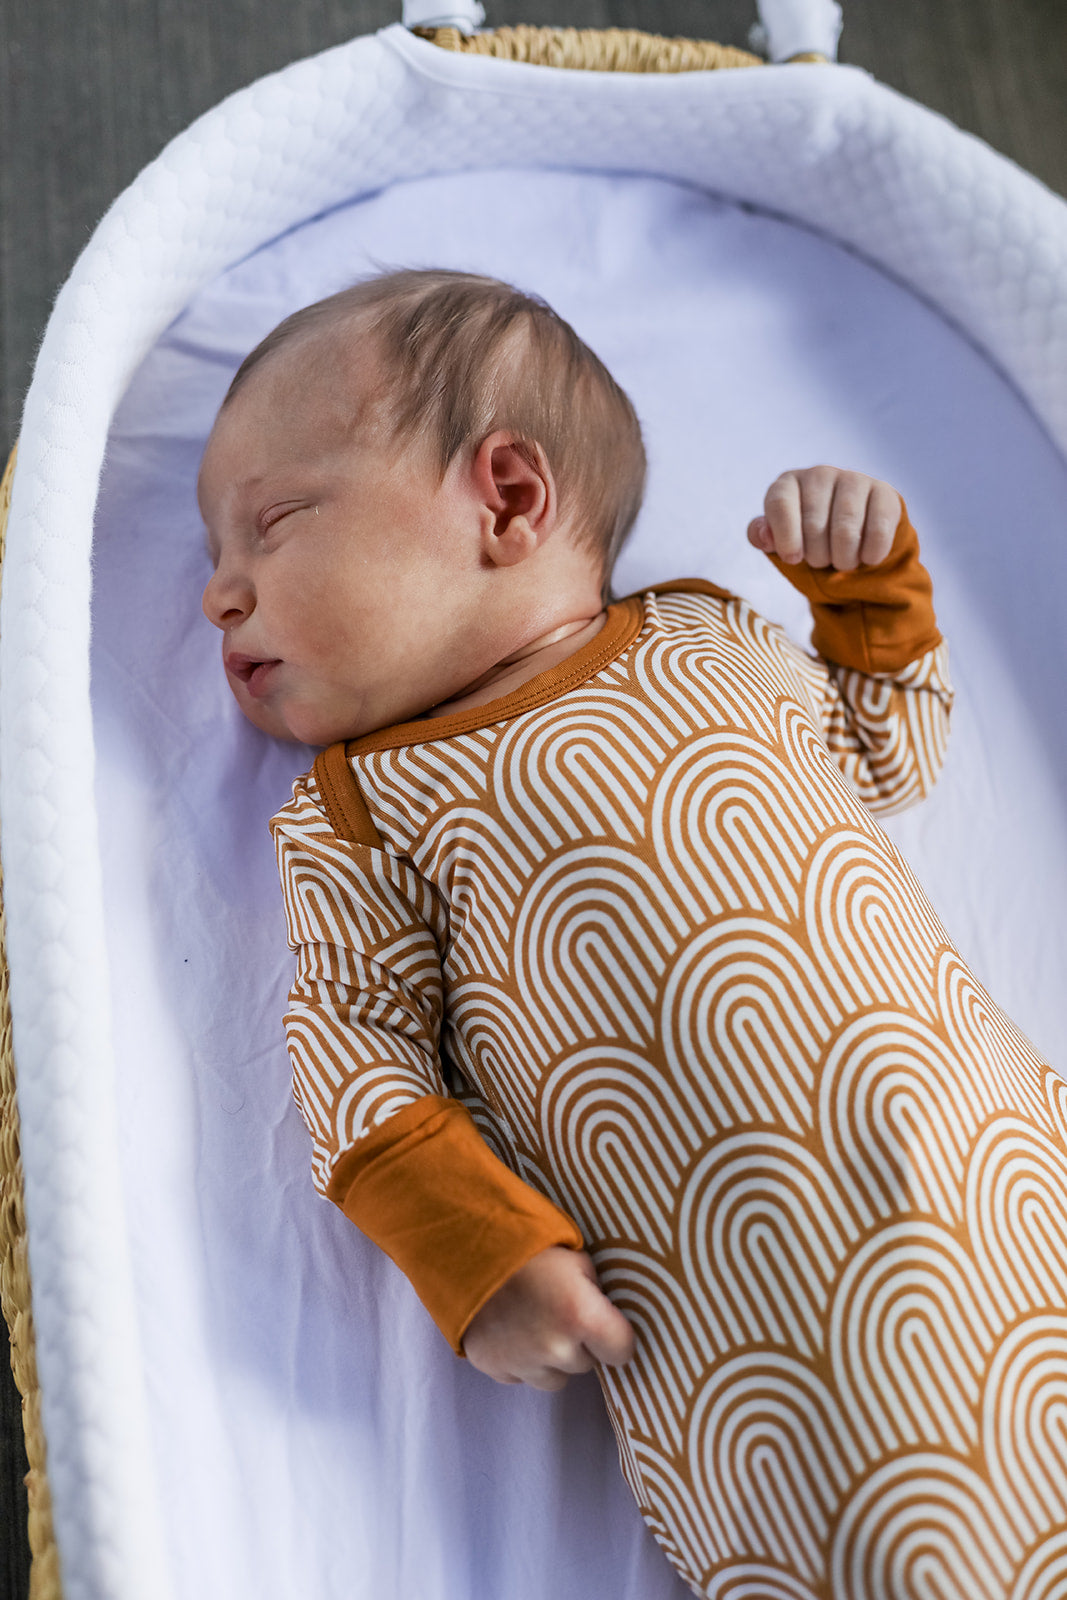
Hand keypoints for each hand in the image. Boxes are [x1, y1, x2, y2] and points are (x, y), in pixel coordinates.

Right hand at [462, 1246, 634, 1390]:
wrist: (466, 1250)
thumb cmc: (528, 1249)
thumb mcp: (577, 1259)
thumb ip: (598, 1295)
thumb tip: (610, 1315)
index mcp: (582, 1316)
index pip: (622, 1352)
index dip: (617, 1338)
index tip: (608, 1327)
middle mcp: (556, 1349)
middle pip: (588, 1364)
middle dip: (581, 1343)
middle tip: (561, 1312)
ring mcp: (524, 1364)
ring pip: (556, 1376)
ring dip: (552, 1357)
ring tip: (535, 1320)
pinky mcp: (496, 1369)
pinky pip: (523, 1375)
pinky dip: (522, 1359)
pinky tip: (512, 1329)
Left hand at [747, 466, 901, 570]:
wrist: (852, 541)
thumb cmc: (807, 540)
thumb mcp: (779, 540)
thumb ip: (762, 537)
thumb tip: (764, 535)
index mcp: (788, 483)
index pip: (779, 504)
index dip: (786, 538)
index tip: (793, 559)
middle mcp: (819, 474)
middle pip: (814, 524)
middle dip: (817, 556)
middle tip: (822, 560)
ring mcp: (854, 479)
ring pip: (846, 529)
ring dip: (844, 558)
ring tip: (843, 561)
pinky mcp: (884, 493)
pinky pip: (878, 530)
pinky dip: (871, 554)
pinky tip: (867, 557)